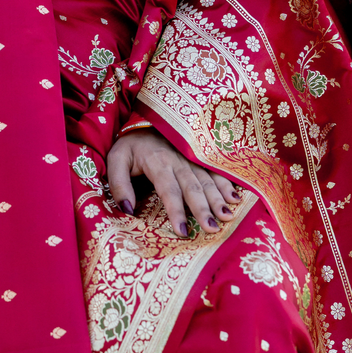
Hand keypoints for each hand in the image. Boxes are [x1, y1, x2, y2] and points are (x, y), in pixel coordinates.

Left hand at [106, 129, 241, 237]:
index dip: (176, 211)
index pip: (169, 190)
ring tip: (228, 216)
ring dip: (218, 198)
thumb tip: (128, 210)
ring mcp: (191, 157)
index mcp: (157, 162)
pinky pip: (214, 170)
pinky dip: (226, 183)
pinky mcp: (199, 156)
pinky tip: (235, 198)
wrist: (144, 121)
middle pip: (193, 187)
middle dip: (203, 208)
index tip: (183, 231)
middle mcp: (178, 160)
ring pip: (207, 180)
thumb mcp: (116, 160)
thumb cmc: (130, 146)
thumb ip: (119, 184)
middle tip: (213, 228)